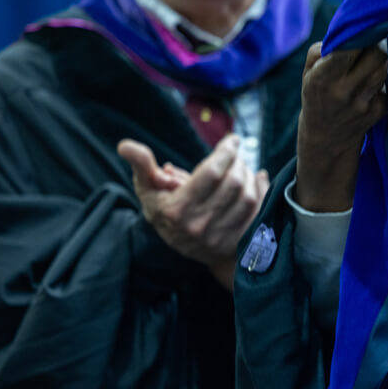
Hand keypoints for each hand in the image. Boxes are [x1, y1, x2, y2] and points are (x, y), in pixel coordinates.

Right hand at [118, 135, 270, 289]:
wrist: (183, 249)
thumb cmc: (164, 210)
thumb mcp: (147, 189)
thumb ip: (141, 165)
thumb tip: (125, 145)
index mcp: (177, 210)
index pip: (211, 173)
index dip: (226, 152)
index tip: (232, 140)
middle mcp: (199, 225)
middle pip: (233, 184)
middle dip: (239, 162)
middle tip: (237, 153)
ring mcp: (219, 237)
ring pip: (248, 198)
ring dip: (250, 175)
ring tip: (243, 166)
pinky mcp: (235, 242)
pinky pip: (258, 213)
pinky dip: (262, 191)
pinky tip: (258, 178)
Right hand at [295, 42, 386, 211]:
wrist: (326, 139)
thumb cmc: (316, 97)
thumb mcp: (308, 73)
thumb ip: (321, 50)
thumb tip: (345, 32)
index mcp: (322, 78)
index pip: (348, 47)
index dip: (358, 34)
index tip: (360, 28)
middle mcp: (344, 92)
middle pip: (376, 54)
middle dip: (374, 44)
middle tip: (369, 42)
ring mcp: (363, 103)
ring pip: (384, 67)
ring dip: (380, 60)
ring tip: (368, 62)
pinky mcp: (378, 111)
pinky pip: (387, 84)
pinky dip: (381, 79)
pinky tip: (369, 83)